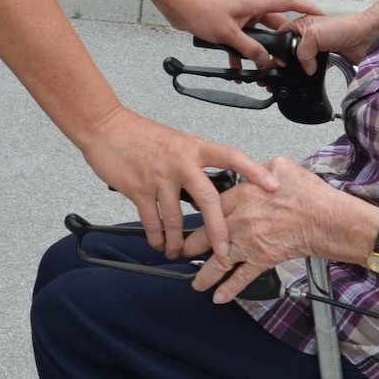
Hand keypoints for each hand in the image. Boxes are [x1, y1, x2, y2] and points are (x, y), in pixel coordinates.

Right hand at [80, 107, 277, 257]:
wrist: (106, 127)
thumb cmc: (140, 134)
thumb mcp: (176, 141)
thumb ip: (194, 161)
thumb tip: (210, 184)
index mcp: (194, 148)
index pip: (231, 157)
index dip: (253, 171)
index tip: (272, 185)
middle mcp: (180, 162)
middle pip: (208, 199)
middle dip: (218, 229)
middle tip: (224, 249)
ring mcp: (159, 176)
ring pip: (175, 218)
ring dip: (177, 240)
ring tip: (178, 251)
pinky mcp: (138, 188)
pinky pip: (151, 220)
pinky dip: (156, 236)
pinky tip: (158, 243)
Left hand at [162, 0, 322, 66]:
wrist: (180, 8)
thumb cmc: (202, 12)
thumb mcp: (228, 33)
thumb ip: (248, 48)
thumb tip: (263, 60)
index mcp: (255, 5)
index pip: (287, 3)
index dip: (305, 7)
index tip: (319, 13)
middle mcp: (251, 11)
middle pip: (274, 26)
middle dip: (281, 43)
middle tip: (288, 57)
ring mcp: (241, 19)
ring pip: (257, 38)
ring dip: (258, 53)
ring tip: (263, 69)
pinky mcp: (230, 27)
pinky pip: (242, 42)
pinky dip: (241, 55)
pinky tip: (238, 70)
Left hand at [184, 157, 368, 303]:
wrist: (325, 219)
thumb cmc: (308, 195)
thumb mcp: (281, 166)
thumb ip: (260, 169)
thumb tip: (255, 170)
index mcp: (241, 196)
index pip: (209, 204)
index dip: (198, 211)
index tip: (191, 216)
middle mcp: (239, 222)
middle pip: (206, 235)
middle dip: (190, 246)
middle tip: (181, 251)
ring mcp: (248, 243)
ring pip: (218, 262)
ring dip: (204, 275)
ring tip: (195, 283)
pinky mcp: (261, 260)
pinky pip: (241, 278)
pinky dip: (229, 289)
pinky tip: (219, 298)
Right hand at [273, 7, 377, 70]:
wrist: (367, 38)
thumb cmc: (345, 27)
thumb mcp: (314, 33)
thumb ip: (302, 51)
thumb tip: (305, 69)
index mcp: (301, 25)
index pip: (281, 37)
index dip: (276, 50)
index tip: (275, 62)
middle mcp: (308, 37)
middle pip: (289, 52)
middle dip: (286, 62)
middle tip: (282, 72)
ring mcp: (318, 49)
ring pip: (301, 63)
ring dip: (299, 69)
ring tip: (296, 75)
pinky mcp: (327, 60)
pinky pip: (314, 70)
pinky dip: (313, 75)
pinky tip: (311, 77)